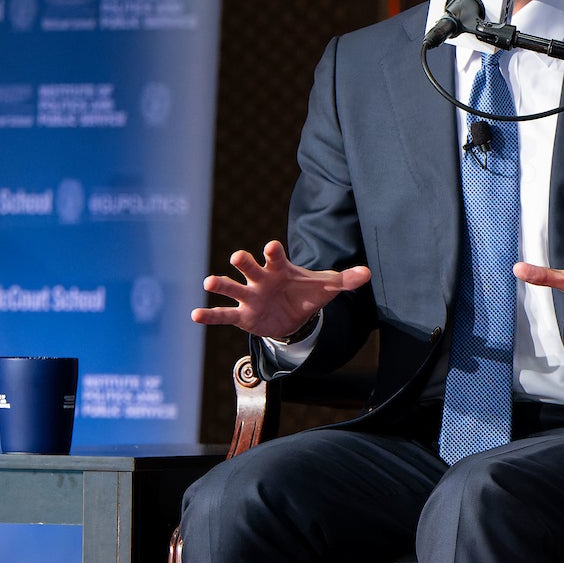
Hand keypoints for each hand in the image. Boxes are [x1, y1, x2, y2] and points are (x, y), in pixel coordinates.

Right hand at [191, 241, 370, 340]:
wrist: (293, 314)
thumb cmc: (306, 293)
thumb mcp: (327, 287)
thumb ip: (345, 280)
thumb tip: (368, 274)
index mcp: (280, 269)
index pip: (276, 257)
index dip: (273, 251)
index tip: (272, 246)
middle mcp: (261, 280)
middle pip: (250, 268)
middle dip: (244, 263)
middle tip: (238, 257)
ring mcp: (249, 297)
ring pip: (233, 288)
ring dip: (222, 285)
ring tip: (209, 282)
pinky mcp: (243, 315)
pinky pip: (224, 315)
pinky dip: (210, 316)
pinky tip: (195, 316)